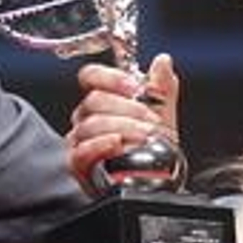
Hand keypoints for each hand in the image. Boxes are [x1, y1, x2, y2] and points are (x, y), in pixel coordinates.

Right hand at [65, 52, 179, 189]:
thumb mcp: (163, 115)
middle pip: (94, 100)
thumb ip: (162, 88)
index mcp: (104, 100)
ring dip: (123, 128)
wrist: (153, 181)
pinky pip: (81, 150)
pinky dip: (101, 145)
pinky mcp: (78, 164)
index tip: (135, 87)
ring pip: (90, 124)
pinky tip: (118, 144)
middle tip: (151, 121)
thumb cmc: (152, 150)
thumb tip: (163, 61)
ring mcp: (80, 140)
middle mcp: (87, 118)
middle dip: (128, 109)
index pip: (91, 76)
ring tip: (145, 137)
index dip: (110, 77)